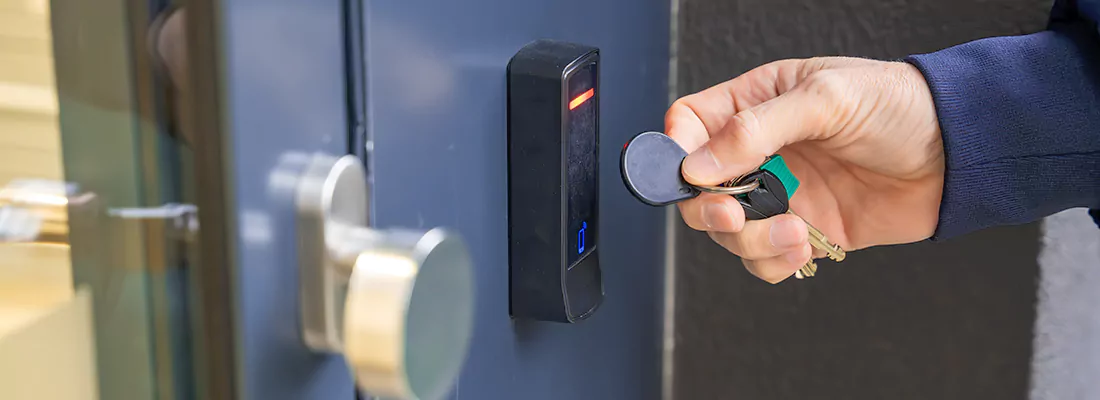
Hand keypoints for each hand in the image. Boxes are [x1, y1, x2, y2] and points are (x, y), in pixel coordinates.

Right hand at [667, 57, 944, 282]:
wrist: (958, 156)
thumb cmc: (898, 107)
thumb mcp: (825, 100)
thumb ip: (755, 131)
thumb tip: (696, 166)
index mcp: (754, 104)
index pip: (689, 126)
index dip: (676, 151)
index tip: (690, 173)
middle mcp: (758, 152)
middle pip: (696, 190)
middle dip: (708, 209)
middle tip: (733, 214)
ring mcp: (778, 195)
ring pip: (726, 232)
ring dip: (750, 240)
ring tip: (795, 231)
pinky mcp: (802, 231)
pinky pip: (762, 258)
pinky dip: (773, 261)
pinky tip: (807, 246)